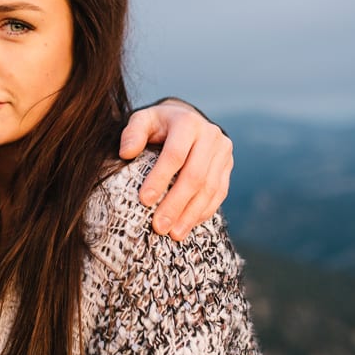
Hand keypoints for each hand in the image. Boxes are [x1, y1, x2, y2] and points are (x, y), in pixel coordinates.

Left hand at [119, 99, 232, 240]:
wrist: (187, 121)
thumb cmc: (159, 125)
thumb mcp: (143, 121)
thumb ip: (133, 133)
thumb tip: (126, 153)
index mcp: (188, 123)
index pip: (175, 155)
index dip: (160, 178)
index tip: (144, 200)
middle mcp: (211, 135)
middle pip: (195, 175)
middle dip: (176, 204)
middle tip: (159, 227)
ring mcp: (223, 152)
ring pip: (210, 188)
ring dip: (191, 214)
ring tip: (174, 234)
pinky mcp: (228, 167)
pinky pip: (219, 193)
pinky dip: (203, 212)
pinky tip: (188, 225)